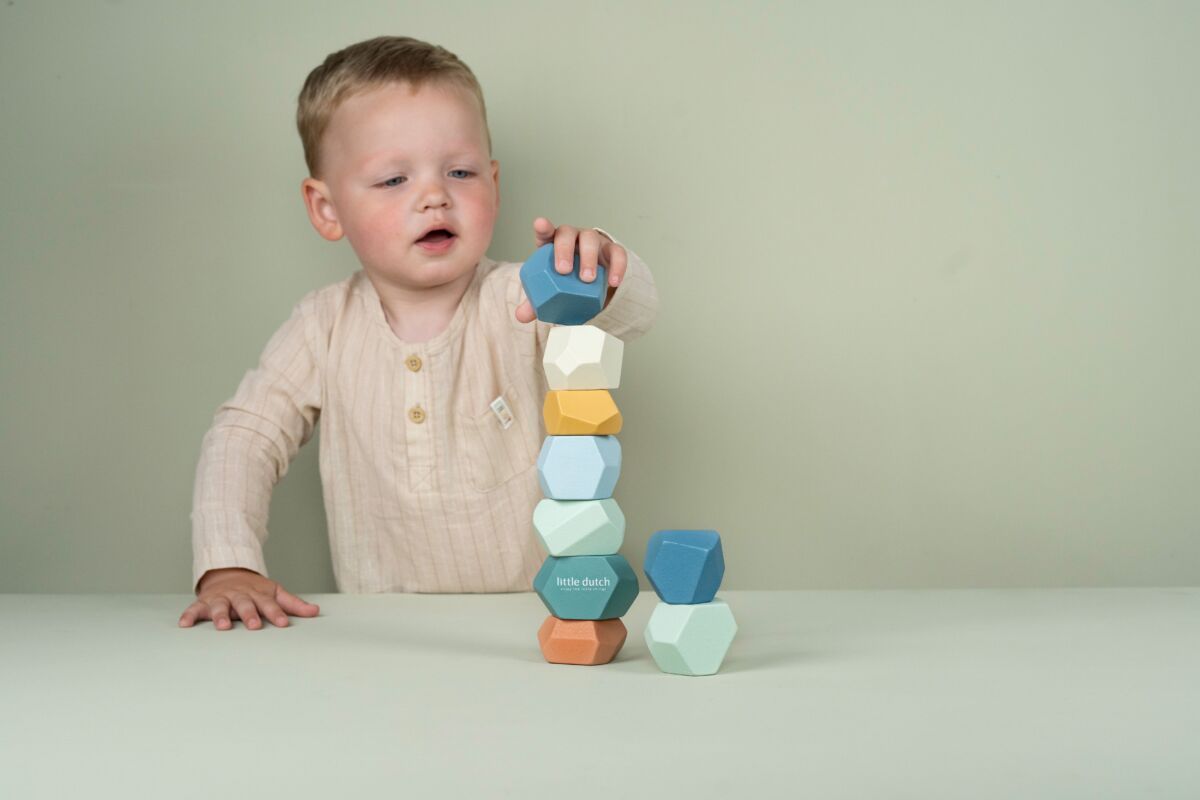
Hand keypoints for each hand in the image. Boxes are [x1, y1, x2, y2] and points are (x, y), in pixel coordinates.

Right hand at [178, 567, 319, 630]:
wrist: (228, 573)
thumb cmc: (255, 589)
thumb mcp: (275, 592)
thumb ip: (293, 604)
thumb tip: (316, 611)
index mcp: (258, 594)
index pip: (269, 604)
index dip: (276, 613)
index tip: (283, 623)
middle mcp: (239, 595)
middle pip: (245, 604)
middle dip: (249, 615)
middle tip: (254, 626)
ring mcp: (221, 598)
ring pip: (221, 606)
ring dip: (220, 615)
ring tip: (222, 627)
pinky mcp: (204, 602)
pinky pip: (195, 609)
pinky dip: (189, 615)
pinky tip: (184, 625)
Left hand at [515, 217, 627, 322]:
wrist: (591, 283)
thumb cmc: (565, 281)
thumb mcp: (550, 289)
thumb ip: (536, 301)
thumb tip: (521, 316)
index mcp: (553, 243)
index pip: (546, 231)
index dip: (543, 227)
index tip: (540, 225)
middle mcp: (572, 238)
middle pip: (567, 233)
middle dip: (564, 250)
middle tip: (564, 271)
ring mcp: (593, 242)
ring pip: (591, 239)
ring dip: (588, 258)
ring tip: (587, 280)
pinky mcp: (611, 250)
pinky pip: (617, 253)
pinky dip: (617, 266)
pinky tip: (613, 282)